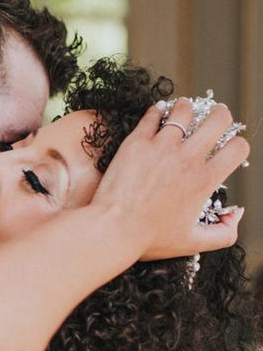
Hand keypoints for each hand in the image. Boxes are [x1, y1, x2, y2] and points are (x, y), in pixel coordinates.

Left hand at [92, 98, 248, 259]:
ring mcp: (161, 147)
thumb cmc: (149, 238)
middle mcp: (187, 159)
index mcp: (204, 180)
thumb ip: (224, 232)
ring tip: (184, 110)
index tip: (228, 145)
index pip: (237, 148)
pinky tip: (157, 113)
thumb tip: (236, 215)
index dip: (237, 144)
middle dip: (221, 114)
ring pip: (184, 111)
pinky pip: (152, 115)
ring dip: (188, 108)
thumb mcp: (194, 242)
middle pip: (218, 119)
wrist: (113, 229)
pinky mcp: (136, 142)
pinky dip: (158, 111)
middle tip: (215, 115)